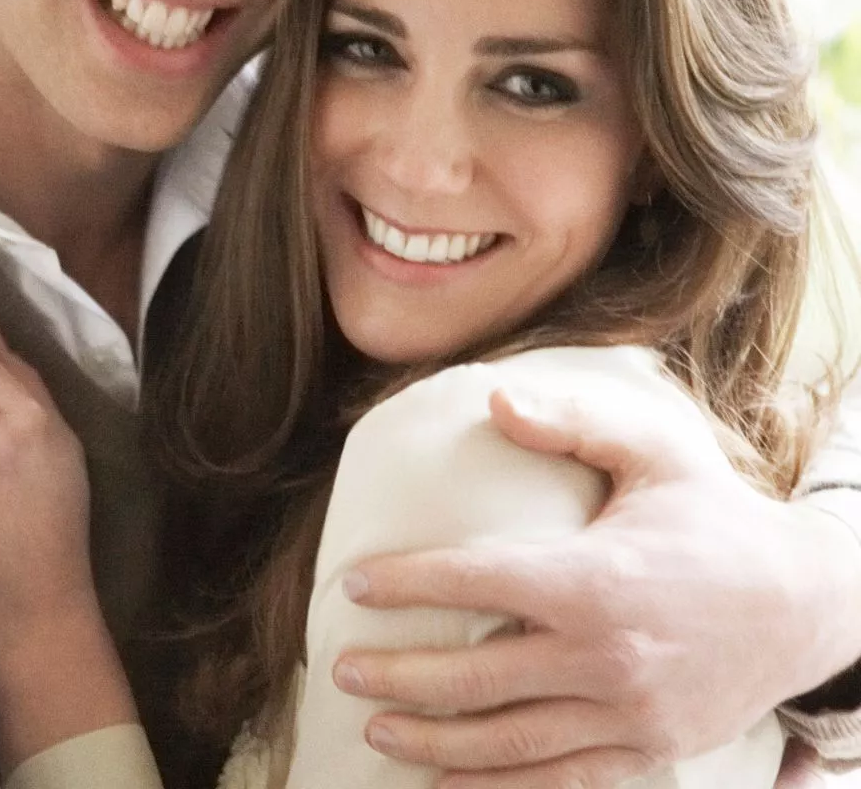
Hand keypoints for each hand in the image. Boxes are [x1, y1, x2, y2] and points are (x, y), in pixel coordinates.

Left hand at [332, 382, 860, 787]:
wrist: (807, 601)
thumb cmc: (718, 516)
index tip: (354, 585)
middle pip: (476, 676)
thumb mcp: (655, 450)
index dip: (408, 583)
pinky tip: (450, 780)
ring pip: (509, 741)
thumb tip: (494, 400)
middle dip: (400, 675)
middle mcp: (607, 657)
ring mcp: (629, 715)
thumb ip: (573, 424)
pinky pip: (561, 781)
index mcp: (596, 579)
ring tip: (376, 730)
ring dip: (433, 741)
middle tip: (344, 669)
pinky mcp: (649, 751)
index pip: (476, 581)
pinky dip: (499, 786)